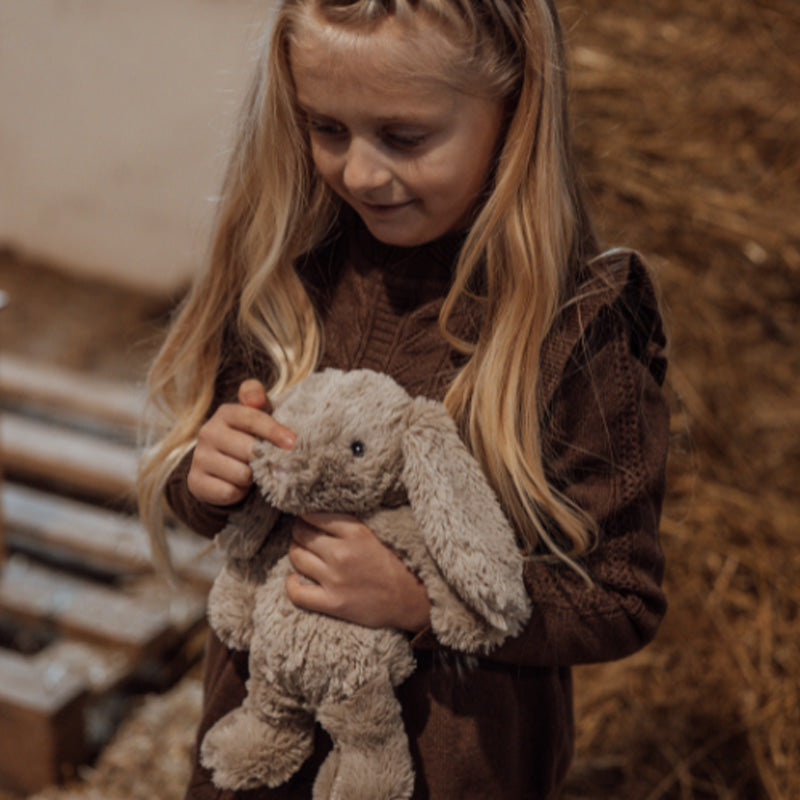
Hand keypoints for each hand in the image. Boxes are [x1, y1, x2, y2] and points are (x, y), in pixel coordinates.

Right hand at [187, 379, 295, 505]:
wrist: (223, 469)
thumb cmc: (250, 437)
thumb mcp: (258, 414)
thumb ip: (258, 398)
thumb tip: (257, 399)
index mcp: (226, 413)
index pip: (252, 418)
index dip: (274, 431)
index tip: (293, 443)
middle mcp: (208, 432)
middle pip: (250, 450)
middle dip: (264, 459)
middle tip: (266, 461)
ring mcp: (199, 457)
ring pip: (241, 474)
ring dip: (252, 478)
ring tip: (250, 473)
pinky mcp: (195, 481)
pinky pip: (228, 492)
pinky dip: (238, 492)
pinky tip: (236, 485)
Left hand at [286, 513, 431, 632]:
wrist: (415, 598)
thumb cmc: (399, 561)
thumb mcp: (379, 531)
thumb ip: (353, 521)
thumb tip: (326, 506)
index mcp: (355, 531)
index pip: (313, 514)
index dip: (307, 515)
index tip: (310, 518)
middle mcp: (342, 553)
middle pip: (301, 534)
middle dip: (300, 532)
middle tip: (306, 535)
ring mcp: (336, 579)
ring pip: (296, 557)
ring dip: (296, 553)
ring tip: (304, 554)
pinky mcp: (333, 603)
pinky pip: (297, 592)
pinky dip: (292, 584)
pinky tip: (297, 580)